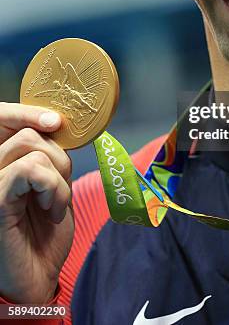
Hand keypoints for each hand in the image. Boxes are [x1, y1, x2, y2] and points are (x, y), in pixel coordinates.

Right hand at [0, 103, 73, 303]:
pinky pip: (29, 168)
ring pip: (31, 147)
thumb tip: (57, 124)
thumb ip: (49, 157)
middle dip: (58, 157)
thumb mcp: (51, 187)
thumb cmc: (42, 235)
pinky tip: (50, 211)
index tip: (55, 122)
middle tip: (59, 190)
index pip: (3, 119)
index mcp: (2, 165)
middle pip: (28, 132)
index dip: (26, 112)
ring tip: (53, 205)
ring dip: (58, 177)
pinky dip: (53, 187)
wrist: (36, 279)